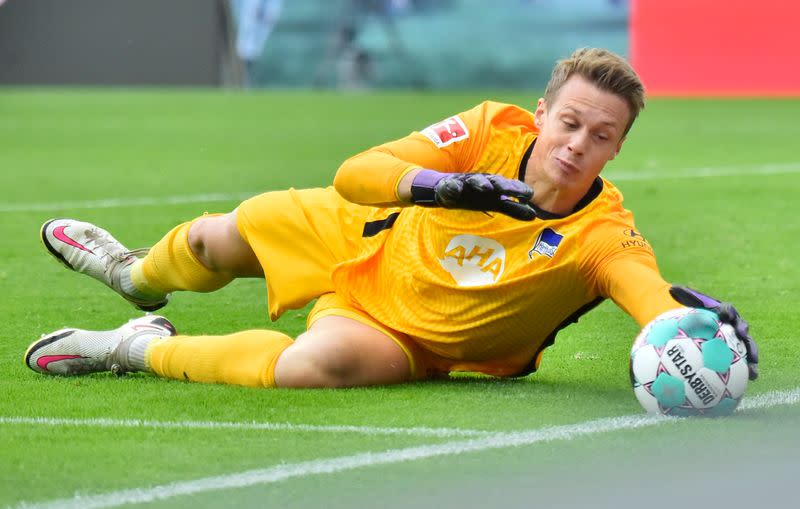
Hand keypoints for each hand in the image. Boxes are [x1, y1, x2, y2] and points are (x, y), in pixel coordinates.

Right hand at [410, 169, 535, 220]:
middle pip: (495, 182)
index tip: (529, 195)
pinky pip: (450, 187)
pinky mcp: (449, 186)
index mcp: (494, 189)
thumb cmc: (475, 196)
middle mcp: (482, 183)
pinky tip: (454, 189)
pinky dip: (452, 188)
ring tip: (486, 188)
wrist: (446, 188)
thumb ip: (513, 209)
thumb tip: (534, 216)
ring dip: (481, 183)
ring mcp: (466, 183)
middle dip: (503, 185)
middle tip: (511, 189)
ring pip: (475, 181)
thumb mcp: (494, 203)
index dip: (518, 191)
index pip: (509, 188)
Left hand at [669, 285, 758, 379]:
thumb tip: (671, 288)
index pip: (728, 311)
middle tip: (744, 338)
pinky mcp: (732, 354)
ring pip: (745, 350)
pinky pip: (737, 365)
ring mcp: (733, 341)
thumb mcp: (682, 304)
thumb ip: (681, 296)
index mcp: (722, 313)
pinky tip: (743, 386)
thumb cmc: (685, 314)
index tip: (726, 314)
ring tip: (753, 372)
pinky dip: (741, 375)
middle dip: (745, 336)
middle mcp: (731, 327)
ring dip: (751, 359)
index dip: (729, 312)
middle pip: (742, 331)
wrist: (689, 324)